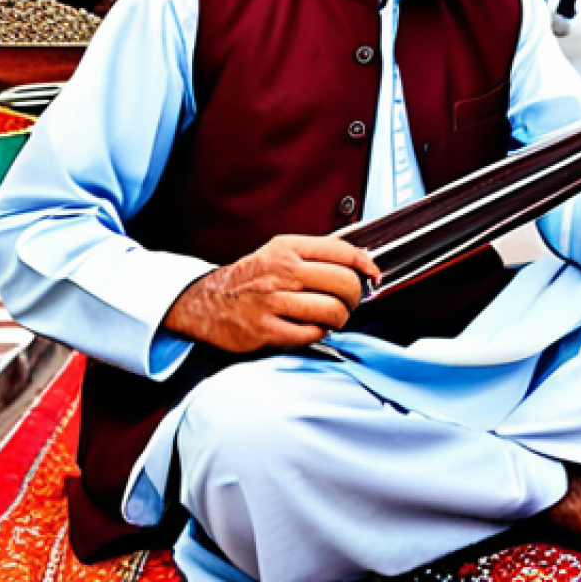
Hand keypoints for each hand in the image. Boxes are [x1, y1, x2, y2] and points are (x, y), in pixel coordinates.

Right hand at [163, 235, 380, 352]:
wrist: (208, 301)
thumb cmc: (252, 278)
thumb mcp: (280, 252)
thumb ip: (315, 254)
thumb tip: (358, 261)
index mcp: (288, 248)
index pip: (341, 250)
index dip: (365, 264)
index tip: (372, 275)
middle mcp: (282, 271)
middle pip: (342, 282)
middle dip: (355, 296)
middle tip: (350, 301)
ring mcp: (273, 301)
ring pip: (330, 310)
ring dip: (341, 317)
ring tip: (334, 317)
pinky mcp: (266, 329)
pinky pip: (311, 333)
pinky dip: (320, 333)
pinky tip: (314, 328)